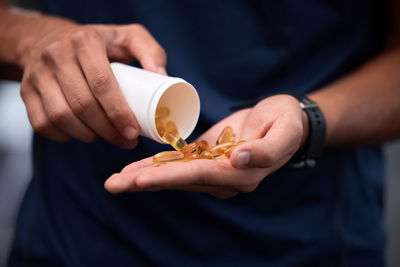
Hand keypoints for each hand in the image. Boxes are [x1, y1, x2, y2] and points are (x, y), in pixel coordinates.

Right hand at [19, 22, 166, 147]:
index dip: (119, 113)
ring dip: (87, 136)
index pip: (102, 84)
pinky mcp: (26, 91)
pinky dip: (63, 136)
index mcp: (85, 42)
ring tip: (107, 137)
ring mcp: (38, 74)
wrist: (51, 38)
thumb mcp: (128, 37)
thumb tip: (162, 77)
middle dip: (108, 131)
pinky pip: (42, 123)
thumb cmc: (98, 43)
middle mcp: (57, 56)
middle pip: (82, 104)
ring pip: (61, 117)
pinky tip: (82, 134)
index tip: (133, 132)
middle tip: (125, 140)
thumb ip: (150, 52)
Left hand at [105, 95, 307, 197]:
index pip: (199, 176)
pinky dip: (156, 166)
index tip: (139, 179)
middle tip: (112, 184)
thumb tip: (238, 161)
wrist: (285, 119)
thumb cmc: (287, 123)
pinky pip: (178, 164)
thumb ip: (265, 150)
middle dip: (144, 182)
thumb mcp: (284, 132)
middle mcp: (222, 178)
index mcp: (240, 175)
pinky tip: (134, 168)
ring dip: (143, 176)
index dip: (169, 178)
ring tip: (114, 179)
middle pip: (178, 181)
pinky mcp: (207, 157)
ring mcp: (213, 169)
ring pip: (173, 175)